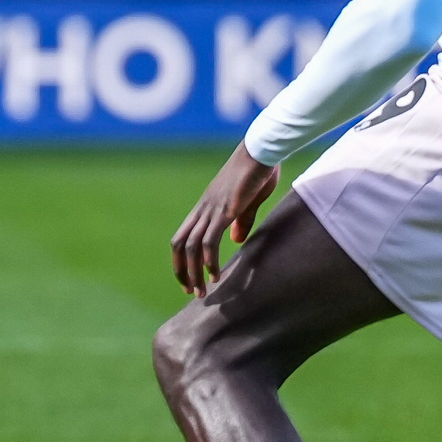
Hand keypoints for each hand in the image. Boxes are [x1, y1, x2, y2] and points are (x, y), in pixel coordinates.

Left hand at [170, 142, 278, 297]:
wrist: (261, 149)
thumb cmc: (258, 170)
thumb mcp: (248, 200)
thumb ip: (241, 220)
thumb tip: (235, 241)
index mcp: (206, 206)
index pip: (183, 236)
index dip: (182, 260)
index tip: (189, 279)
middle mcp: (203, 209)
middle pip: (180, 243)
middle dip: (182, 270)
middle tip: (190, 292)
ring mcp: (211, 209)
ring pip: (192, 247)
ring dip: (194, 272)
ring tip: (201, 292)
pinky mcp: (224, 210)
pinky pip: (210, 240)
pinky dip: (209, 260)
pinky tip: (215, 275)